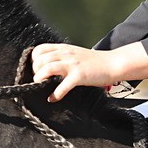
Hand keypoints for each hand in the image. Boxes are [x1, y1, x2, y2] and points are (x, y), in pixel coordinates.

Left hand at [30, 42, 147, 102]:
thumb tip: (45, 66)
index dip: (34, 60)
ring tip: (42, 87)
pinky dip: (55, 94)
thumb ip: (61, 57)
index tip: (37, 69)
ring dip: (40, 79)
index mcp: (63, 49)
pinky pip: (62, 86)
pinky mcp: (79, 76)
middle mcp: (65, 54)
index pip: (39, 49)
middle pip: (39, 60)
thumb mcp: (74, 54)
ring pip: (47, 69)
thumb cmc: (93, 61)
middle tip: (40, 80)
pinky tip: (53, 98)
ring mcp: (72, 65)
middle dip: (35, 71)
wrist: (113, 63)